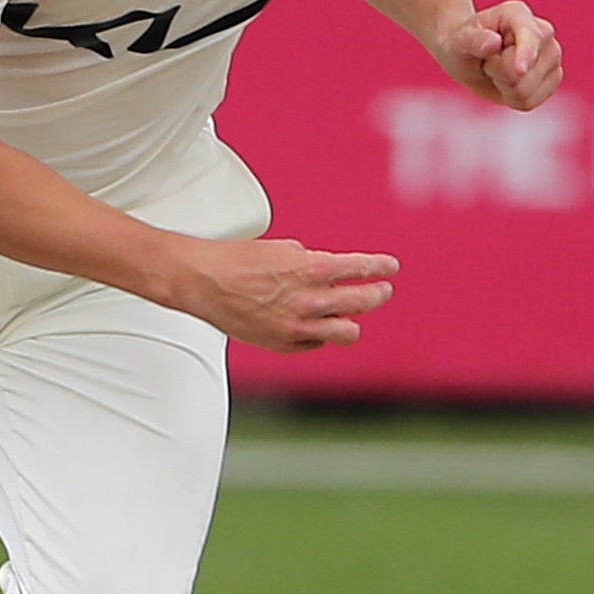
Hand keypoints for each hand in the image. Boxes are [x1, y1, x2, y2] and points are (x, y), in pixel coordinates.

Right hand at [161, 236, 397, 352]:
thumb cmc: (237, 260)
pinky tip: (314, 325)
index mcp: (312, 269)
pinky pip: (317, 342)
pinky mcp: (284, 343)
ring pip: (349, 331)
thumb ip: (311, 263)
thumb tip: (329, 273)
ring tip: (351, 314)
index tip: (390, 266)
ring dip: (352, 320)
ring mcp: (299, 326)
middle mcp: (311, 300)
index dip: (381, 266)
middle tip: (382, 290)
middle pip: (364, 302)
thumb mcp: (282, 250)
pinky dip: (320, 333)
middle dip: (378, 293)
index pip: (361, 269)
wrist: (203, 281)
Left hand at [438, 0, 561, 110]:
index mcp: (517, 13)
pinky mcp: (553, 77)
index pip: (531, 36)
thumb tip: (494, 42)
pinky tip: (505, 84)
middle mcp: (542, 32)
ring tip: (496, 71)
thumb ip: (474, 40)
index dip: (526, 53)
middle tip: (488, 62)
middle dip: (499, 74)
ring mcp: (552, 55)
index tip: (519, 69)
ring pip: (527, 91)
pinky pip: (530, 102)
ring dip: (503, 87)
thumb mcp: (459, 41)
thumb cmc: (463, 44)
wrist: (470, 57)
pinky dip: (511, 99)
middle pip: (525, 72)